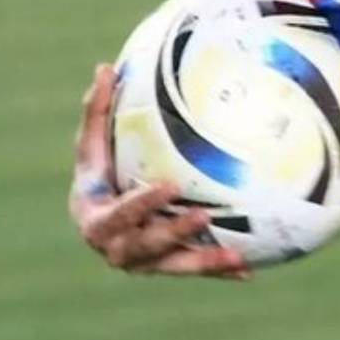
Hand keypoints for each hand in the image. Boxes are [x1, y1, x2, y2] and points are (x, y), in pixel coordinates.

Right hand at [68, 64, 251, 278]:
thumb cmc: (98, 170)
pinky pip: (192, 270)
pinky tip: (248, 270)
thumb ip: (96, 111)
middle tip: (204, 215)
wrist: (100, 213)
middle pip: (143, 247)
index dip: (140, 205)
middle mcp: (116, 247)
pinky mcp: (164, 267)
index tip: (169, 186)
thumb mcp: (91, 144)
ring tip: (234, 255)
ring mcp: (141, 263)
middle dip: (172, 233)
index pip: (116, 215)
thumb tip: (104, 68)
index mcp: (95, 217)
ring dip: (201, 261)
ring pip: (172, 266)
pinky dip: (217, 271)